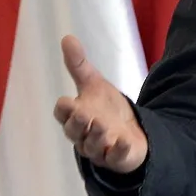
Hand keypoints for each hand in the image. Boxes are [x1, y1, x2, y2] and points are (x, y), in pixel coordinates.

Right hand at [52, 35, 147, 173]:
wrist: (132, 130)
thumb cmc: (106, 109)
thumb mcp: (95, 84)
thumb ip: (79, 65)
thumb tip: (67, 37)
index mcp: (76, 116)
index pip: (64, 114)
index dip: (64, 110)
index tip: (67, 101)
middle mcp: (84, 135)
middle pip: (75, 132)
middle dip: (79, 124)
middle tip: (86, 114)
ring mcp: (100, 148)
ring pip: (93, 146)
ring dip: (97, 136)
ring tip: (104, 125)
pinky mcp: (117, 158)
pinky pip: (116, 158)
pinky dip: (119, 151)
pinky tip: (125, 142)